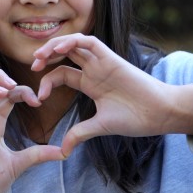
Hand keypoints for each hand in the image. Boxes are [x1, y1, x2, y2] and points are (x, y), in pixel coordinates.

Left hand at [31, 33, 192, 156]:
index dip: (47, 82)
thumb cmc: (136, 119)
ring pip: (74, 43)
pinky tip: (59, 49)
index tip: (39, 98)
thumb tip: (63, 151)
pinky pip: (89, 41)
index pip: (61, 74)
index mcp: (90, 83)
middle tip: (32, 65)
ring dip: (54, 45)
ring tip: (39, 57)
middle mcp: (94, 70)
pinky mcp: (111, 57)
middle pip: (64, 54)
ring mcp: (102, 62)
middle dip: (45, 56)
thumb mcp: (100, 126)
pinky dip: (73, 41)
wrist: (160, 114)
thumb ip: (80, 133)